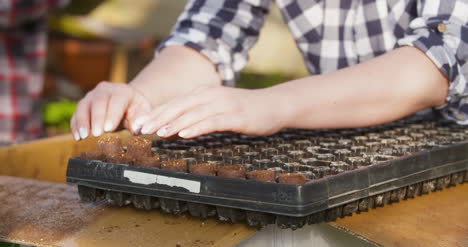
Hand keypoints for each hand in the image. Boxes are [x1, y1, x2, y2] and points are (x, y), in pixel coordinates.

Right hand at [70, 81, 151, 139]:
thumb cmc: (137, 109)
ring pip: (83, 106)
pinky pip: (76, 114)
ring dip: (82, 122)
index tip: (108, 129)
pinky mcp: (84, 104)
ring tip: (83, 137)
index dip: (112, 115)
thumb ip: (140, 120)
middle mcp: (105, 90)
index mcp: (122, 91)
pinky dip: (75, 125)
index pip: (116, 101)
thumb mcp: (143, 113)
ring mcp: (92, 96)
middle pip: (98, 102)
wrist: (128, 102)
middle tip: (96, 134)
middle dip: (96, 119)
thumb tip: (136, 130)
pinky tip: (77, 137)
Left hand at [137, 86, 288, 137]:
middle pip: (179, 106)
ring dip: (174, 123)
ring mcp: (223, 104)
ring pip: (193, 113)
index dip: (156, 113)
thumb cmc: (244, 111)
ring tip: (158, 132)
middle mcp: (211, 95)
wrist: (274, 105)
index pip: (175, 103)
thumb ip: (196, 117)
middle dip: (158, 117)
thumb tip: (172, 129)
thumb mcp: (217, 111)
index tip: (139, 125)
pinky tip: (184, 134)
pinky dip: (197, 127)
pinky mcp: (235, 116)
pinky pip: (212, 121)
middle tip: (141, 129)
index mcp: (204, 93)